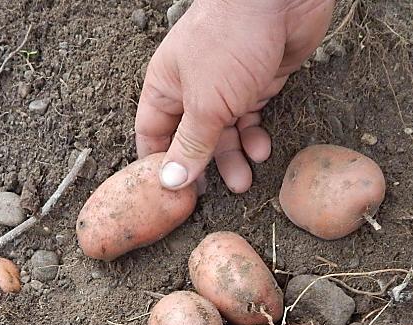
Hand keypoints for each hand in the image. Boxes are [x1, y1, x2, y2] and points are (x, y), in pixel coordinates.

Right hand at [135, 0, 332, 192]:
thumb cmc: (231, 39)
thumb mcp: (205, 103)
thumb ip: (190, 144)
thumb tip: (169, 181)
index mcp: (165, 86)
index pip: (151, 133)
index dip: (158, 165)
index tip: (169, 196)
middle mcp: (192, 87)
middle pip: (191, 139)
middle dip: (204, 167)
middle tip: (215, 196)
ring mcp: (226, 85)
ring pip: (223, 133)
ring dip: (233, 158)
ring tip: (244, 182)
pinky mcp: (256, 83)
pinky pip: (250, 120)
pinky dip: (254, 137)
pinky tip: (261, 150)